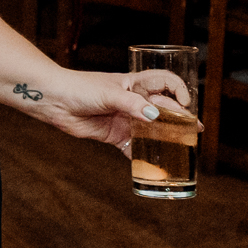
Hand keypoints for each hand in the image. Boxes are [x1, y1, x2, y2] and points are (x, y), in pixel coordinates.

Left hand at [26, 68, 196, 150]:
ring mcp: (125, 119)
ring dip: (165, 138)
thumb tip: (155, 117)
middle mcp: (133, 101)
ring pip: (152, 130)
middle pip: (163, 109)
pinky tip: (153, 165)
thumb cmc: (81, 88)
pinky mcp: (115, 135)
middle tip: (193, 130)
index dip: (179, 90)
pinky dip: (142, 156)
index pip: (165, 82)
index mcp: (135, 84)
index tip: (185, 102)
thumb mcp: (110, 93)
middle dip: (179, 118)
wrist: (54, 101)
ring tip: (181, 148)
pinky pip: (133, 147)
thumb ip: (132, 105)